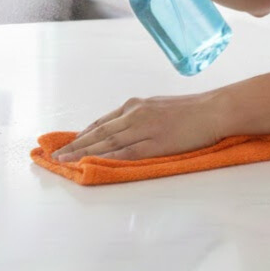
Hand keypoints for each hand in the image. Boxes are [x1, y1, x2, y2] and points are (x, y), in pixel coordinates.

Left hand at [52, 91, 228, 161]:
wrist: (214, 109)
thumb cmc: (192, 110)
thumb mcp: (159, 107)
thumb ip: (140, 118)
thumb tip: (123, 131)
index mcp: (136, 105)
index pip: (101, 122)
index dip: (82, 134)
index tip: (66, 144)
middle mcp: (135, 113)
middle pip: (98, 132)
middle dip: (75, 145)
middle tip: (55, 156)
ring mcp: (144, 128)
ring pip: (107, 143)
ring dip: (83, 153)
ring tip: (64, 162)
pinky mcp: (155, 143)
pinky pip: (126, 153)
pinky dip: (107, 159)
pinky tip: (93, 165)